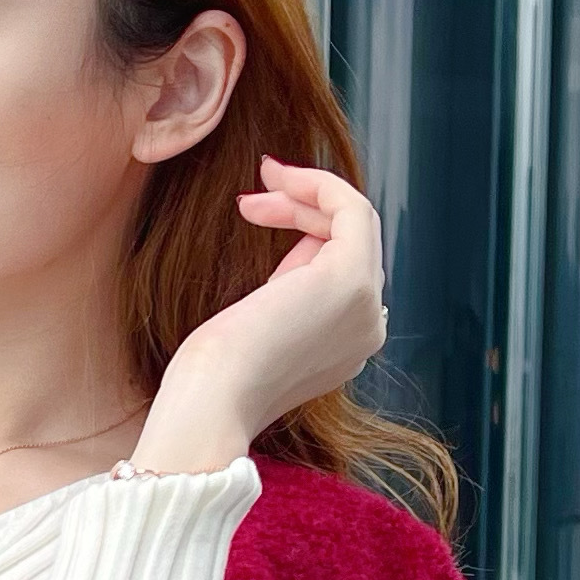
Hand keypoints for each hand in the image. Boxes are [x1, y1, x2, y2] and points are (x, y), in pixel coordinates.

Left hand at [133, 160, 386, 469]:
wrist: (211, 402)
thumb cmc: (211, 377)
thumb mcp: (255, 331)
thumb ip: (283, 300)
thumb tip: (290, 261)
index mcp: (346, 345)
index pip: (341, 269)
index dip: (303, 233)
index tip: (256, 210)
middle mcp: (367, 328)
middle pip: (350, 242)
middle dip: (300, 209)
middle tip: (249, 200)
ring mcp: (366, 305)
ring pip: (354, 222)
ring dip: (303, 195)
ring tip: (253, 196)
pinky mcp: (352, 280)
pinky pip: (351, 208)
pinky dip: (316, 184)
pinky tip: (276, 177)